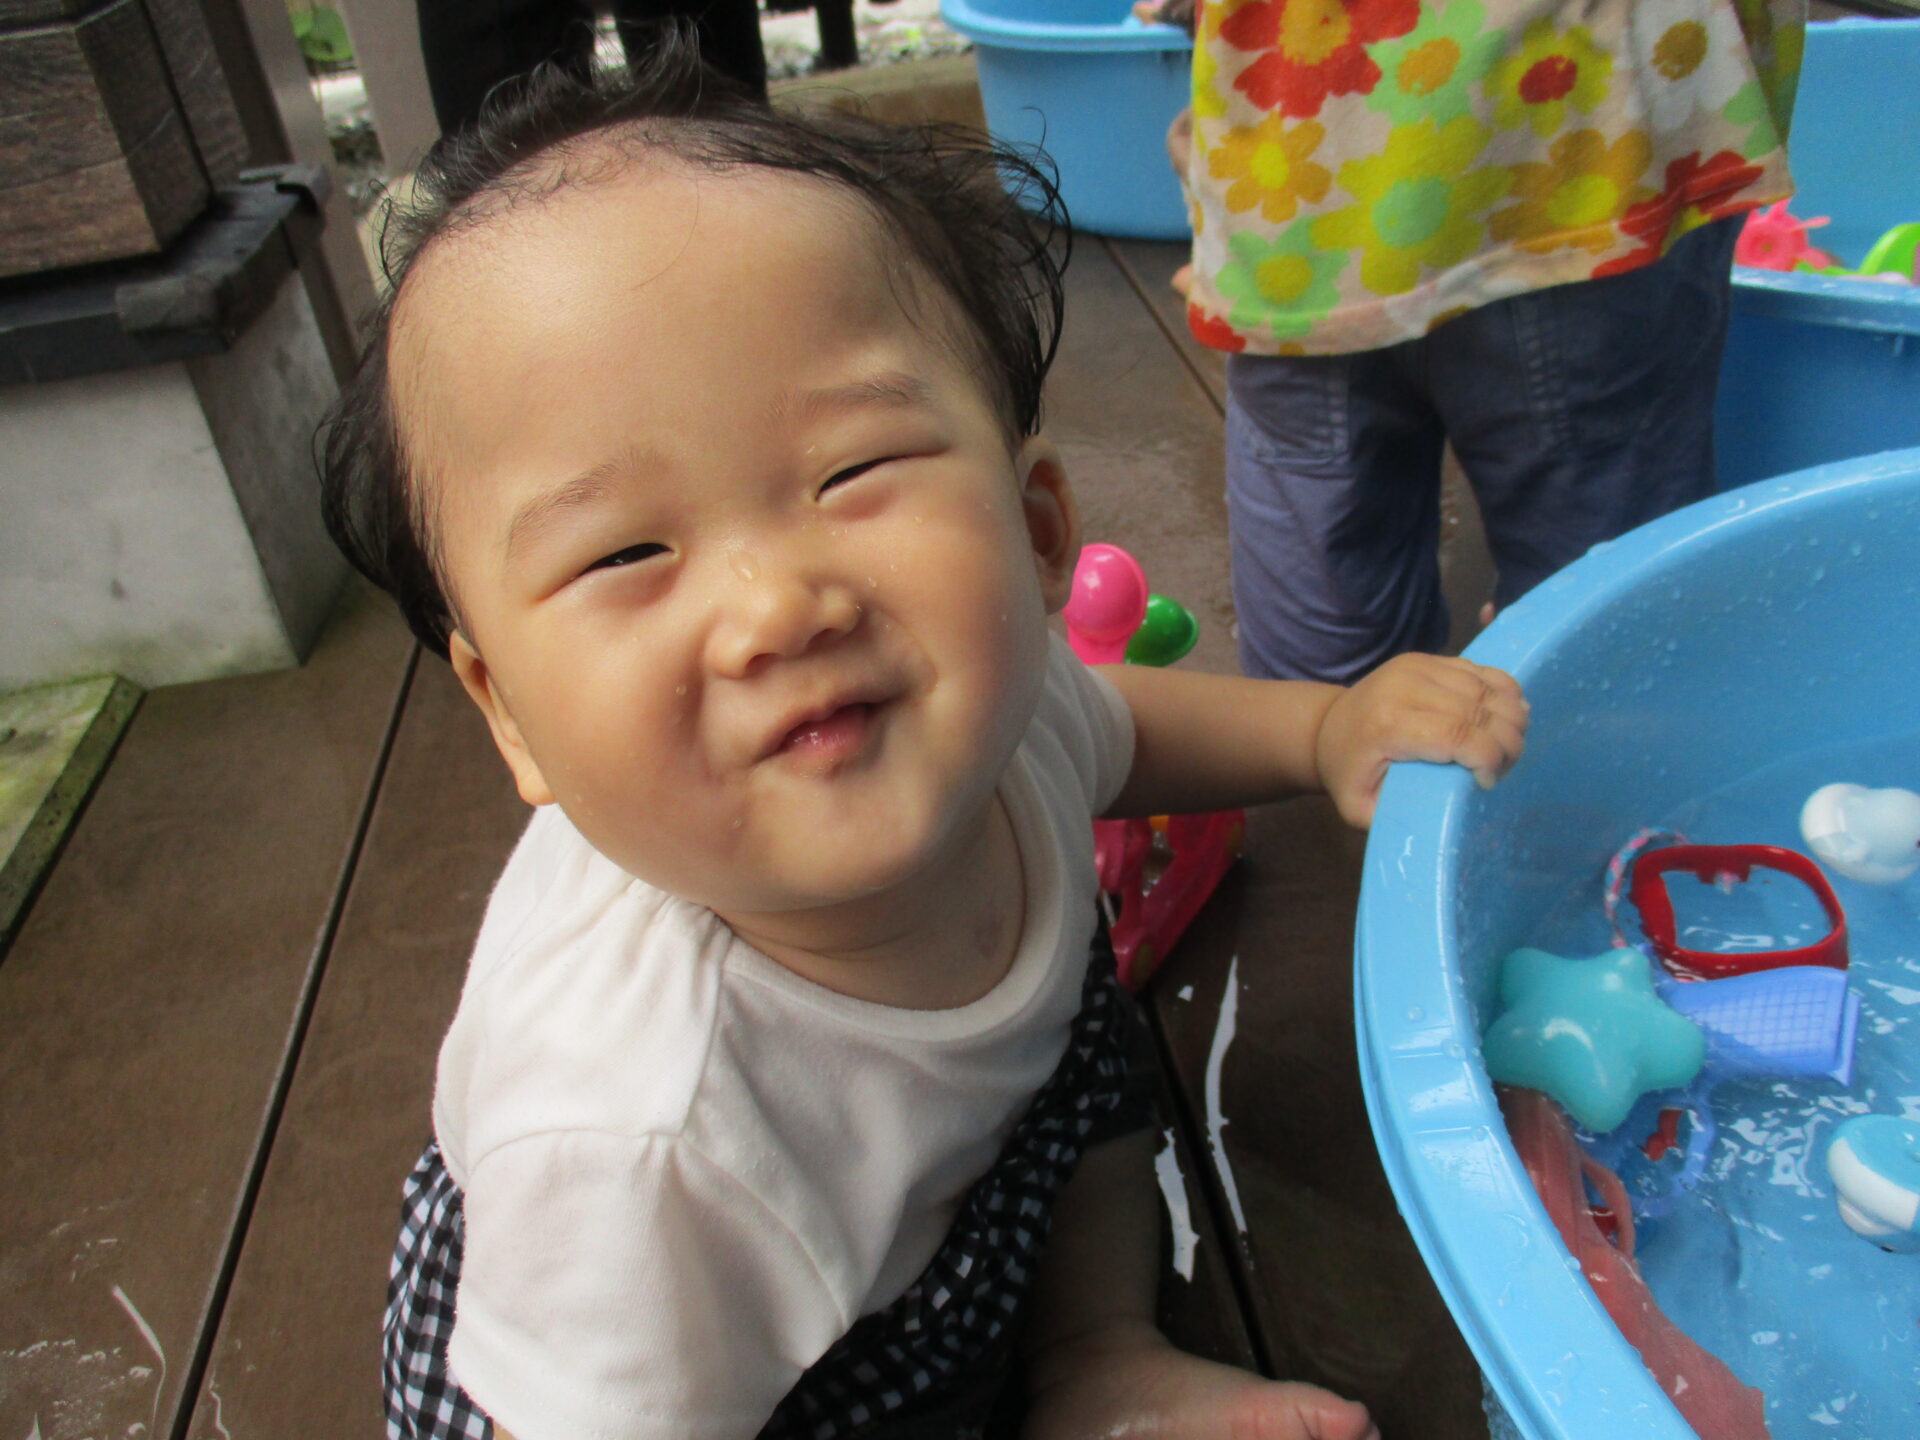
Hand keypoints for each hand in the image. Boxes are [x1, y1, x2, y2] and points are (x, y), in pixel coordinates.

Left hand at [1314, 653, 1527, 828]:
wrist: (1325, 727)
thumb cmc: (1347, 773)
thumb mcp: (1359, 808)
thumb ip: (1395, 817)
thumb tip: (1440, 821)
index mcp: (1389, 725)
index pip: (1460, 736)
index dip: (1489, 759)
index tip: (1489, 783)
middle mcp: (1405, 688)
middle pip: (1480, 711)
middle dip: (1507, 743)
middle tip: (1505, 768)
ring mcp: (1417, 667)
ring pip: (1487, 688)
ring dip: (1511, 718)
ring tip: (1509, 747)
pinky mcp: (1426, 659)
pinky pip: (1480, 670)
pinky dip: (1504, 692)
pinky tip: (1511, 715)